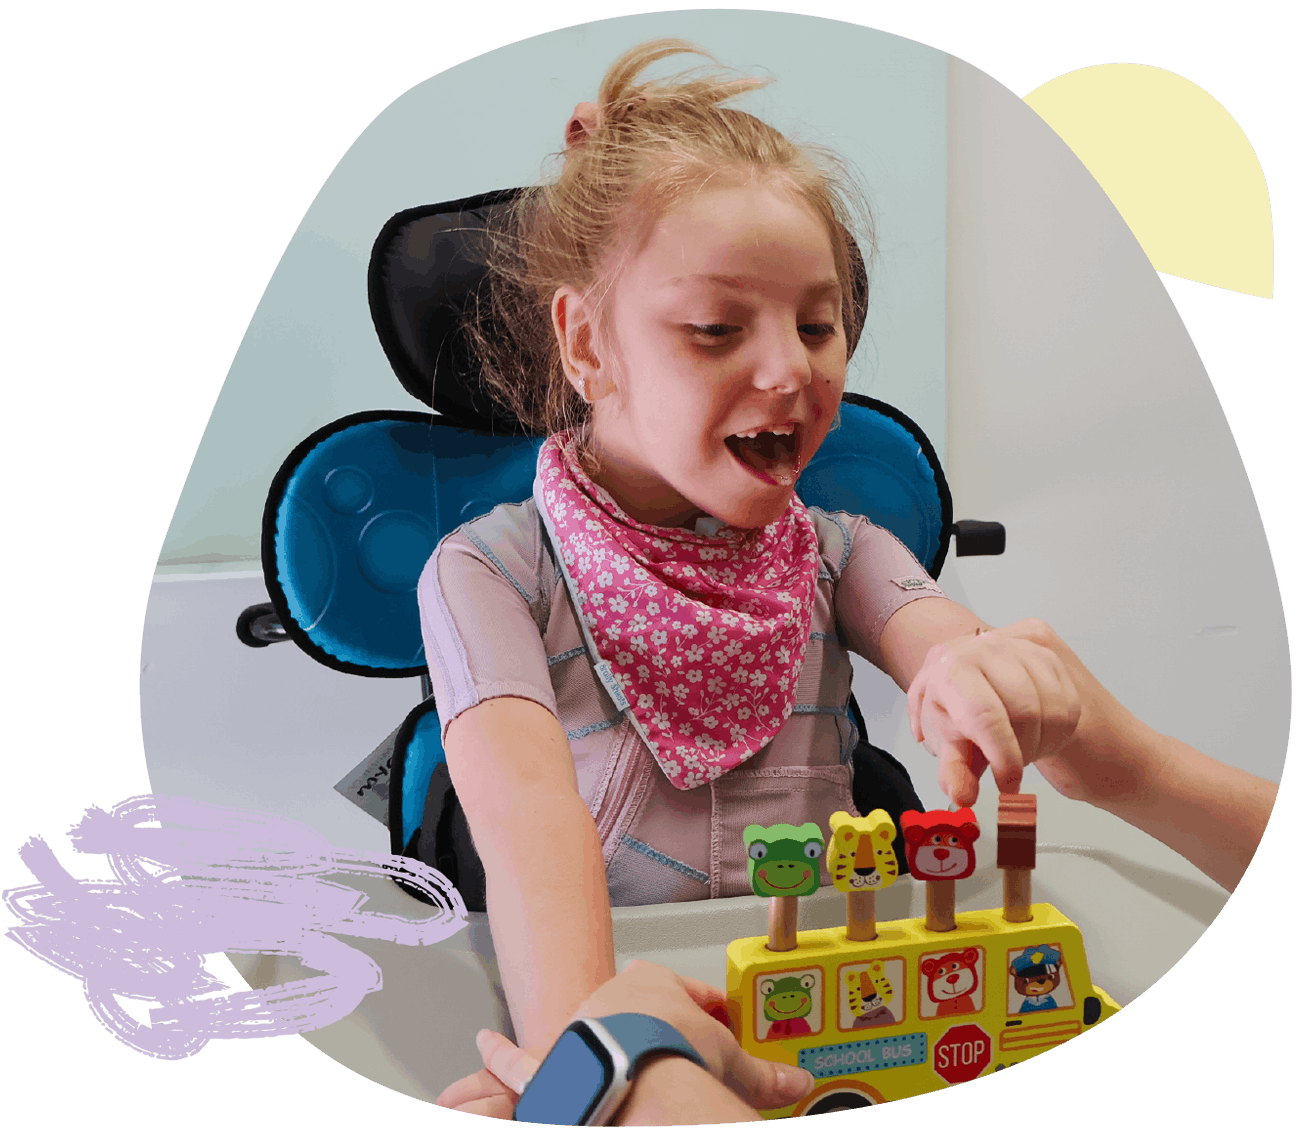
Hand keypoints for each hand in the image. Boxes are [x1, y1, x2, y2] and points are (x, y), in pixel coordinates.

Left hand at [435, 960, 814, 1119]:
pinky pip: (519, 1061)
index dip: (710, 1015)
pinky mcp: (552, 1062)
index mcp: (656, 984)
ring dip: (595, 1045)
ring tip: (611, 1066)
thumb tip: (798, 1086)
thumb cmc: (675, 1057)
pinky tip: (486, 1050)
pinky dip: (500, 1058)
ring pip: (588, 1032)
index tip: (721, 1030)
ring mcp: (579, 1025)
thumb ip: (765, 1076)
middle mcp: (611, 996)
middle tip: (671, 1056)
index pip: (691, 995)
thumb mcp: (731, 1066)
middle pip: (640, 1015)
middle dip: (656, 1034)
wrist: (634, 1079)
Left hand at [907, 619, 1082, 806]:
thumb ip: (956, 771)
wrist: (978, 682)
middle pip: (1025, 712)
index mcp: (950, 668)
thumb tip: (962, 796)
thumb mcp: (954, 745)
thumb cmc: (962, 716)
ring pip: (1053, 709)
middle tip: (1008, 762)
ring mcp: (1020, 644)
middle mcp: (985, 646)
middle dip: (1021, 750)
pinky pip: (1069, 702)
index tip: (1008, 783)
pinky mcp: (1049, 650)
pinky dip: (1059, 729)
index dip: (1002, 756)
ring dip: (1041, 740)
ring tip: (1018, 742)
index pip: (985, 715)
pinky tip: (1037, 729)